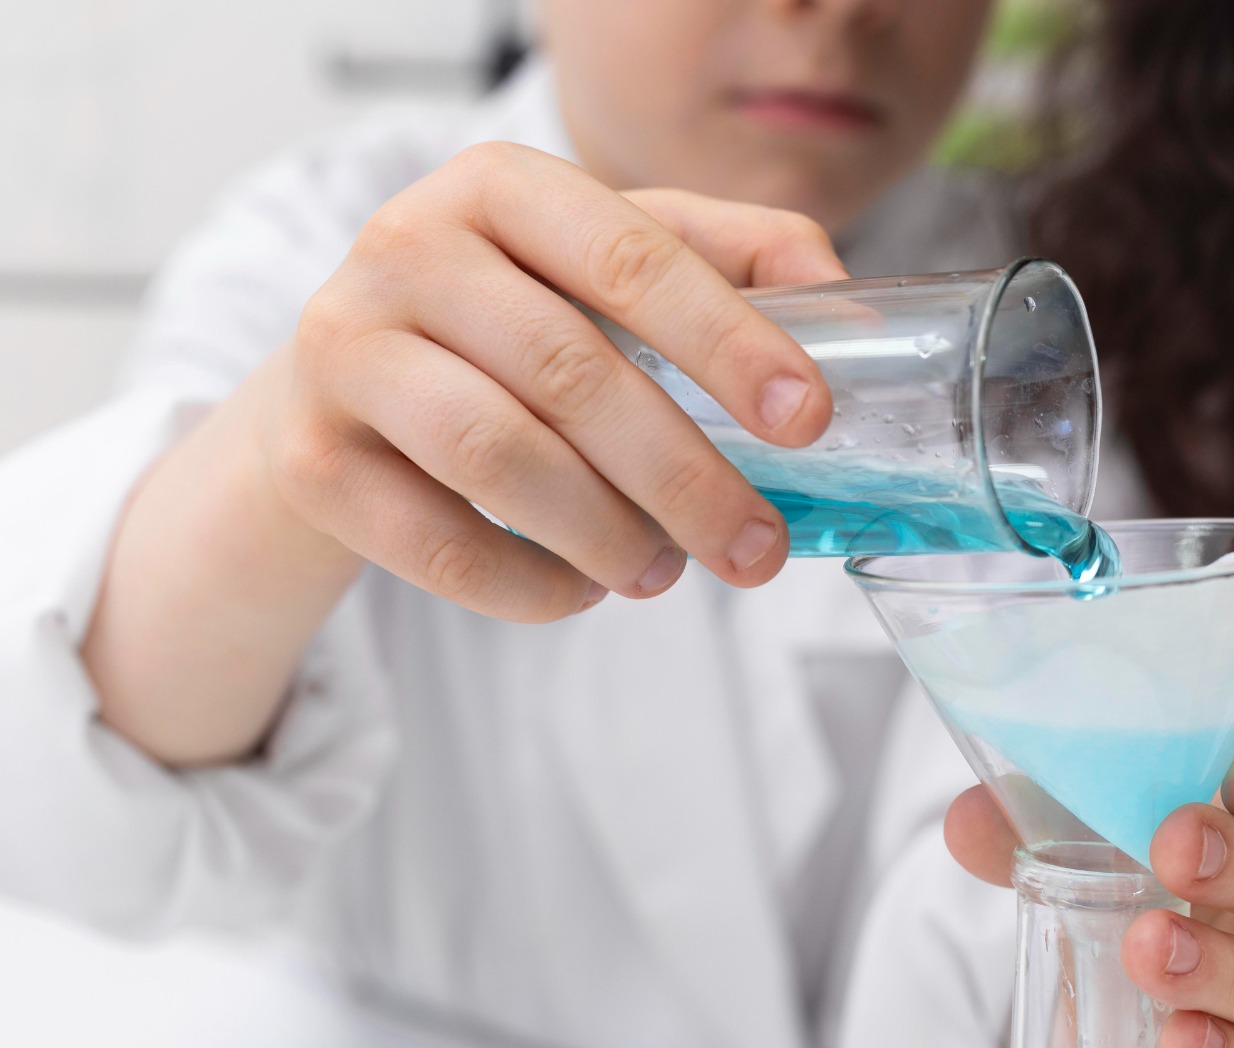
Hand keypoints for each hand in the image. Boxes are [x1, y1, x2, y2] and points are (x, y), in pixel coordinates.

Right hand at [84, 142, 846, 765]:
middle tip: (757, 550)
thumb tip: (838, 297)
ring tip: (663, 573)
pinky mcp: (312, 457)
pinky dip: (529, 586)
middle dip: (685, 476)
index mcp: (499, 185)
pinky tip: (582, 591)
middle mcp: (406, 246)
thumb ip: (723, 256)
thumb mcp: (605, 263)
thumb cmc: (509, 320)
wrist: (346, 385)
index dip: (728, 341)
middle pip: (569, 372)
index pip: (631, 256)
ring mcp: (343, 349)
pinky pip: (436, 542)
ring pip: (496, 456)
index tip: (807, 420)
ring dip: (607, 535)